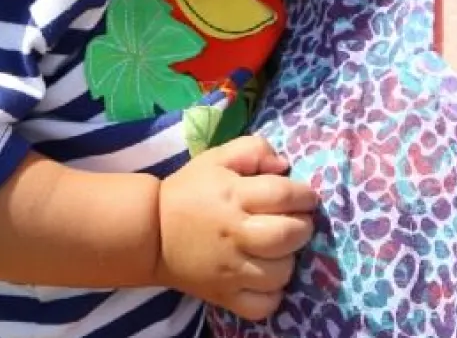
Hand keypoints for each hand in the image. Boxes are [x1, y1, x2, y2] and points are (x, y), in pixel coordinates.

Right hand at [154, 136, 317, 319]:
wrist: (151, 233)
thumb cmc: (189, 192)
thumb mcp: (217, 158)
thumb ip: (254, 150)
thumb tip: (284, 166)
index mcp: (234, 197)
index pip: (285, 195)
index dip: (305, 195)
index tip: (304, 196)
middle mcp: (235, 235)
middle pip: (289, 235)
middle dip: (303, 227)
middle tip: (295, 222)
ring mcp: (230, 271)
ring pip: (281, 273)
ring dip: (288, 259)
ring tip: (278, 250)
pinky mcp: (224, 296)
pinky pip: (263, 305)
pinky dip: (272, 294)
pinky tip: (265, 277)